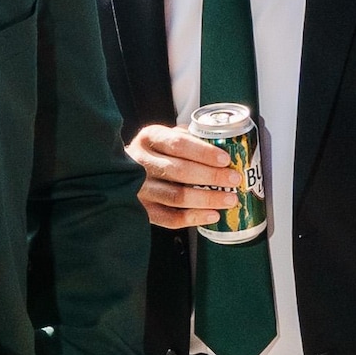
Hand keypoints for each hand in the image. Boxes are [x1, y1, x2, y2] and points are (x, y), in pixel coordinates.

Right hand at [125, 123, 244, 231]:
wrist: (122, 172)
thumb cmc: (155, 153)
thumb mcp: (167, 136)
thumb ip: (189, 138)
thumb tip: (223, 145)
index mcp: (150, 138)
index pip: (178, 144)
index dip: (204, 153)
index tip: (225, 159)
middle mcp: (140, 162)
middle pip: (179, 171)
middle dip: (211, 176)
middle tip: (234, 180)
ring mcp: (138, 188)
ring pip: (176, 196)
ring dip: (206, 199)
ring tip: (229, 200)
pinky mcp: (142, 210)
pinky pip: (169, 218)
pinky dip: (193, 218)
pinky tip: (212, 215)